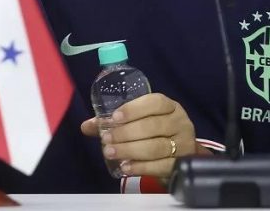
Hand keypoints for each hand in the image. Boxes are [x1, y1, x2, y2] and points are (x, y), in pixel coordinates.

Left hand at [80, 93, 198, 178]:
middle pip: (152, 126)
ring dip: (130, 150)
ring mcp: (183, 144)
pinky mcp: (181, 164)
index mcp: (169, 106)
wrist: (180, 153)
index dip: (134, 109)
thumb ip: (114, 123)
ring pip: (156, 147)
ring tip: (111, 152)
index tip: (114, 118)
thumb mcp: (140, 121)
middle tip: (107, 139)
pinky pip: (160, 166)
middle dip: (126, 133)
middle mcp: (179, 122)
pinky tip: (125, 167)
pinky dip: (141, 167)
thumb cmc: (156, 132)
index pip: (155, 102)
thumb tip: (85, 126)